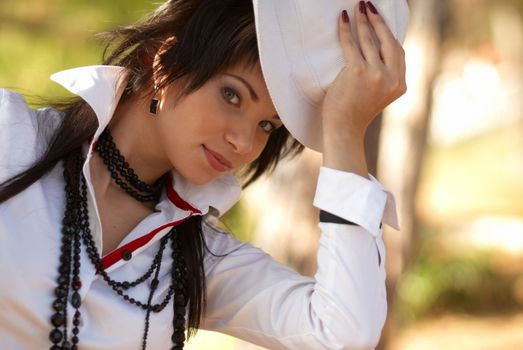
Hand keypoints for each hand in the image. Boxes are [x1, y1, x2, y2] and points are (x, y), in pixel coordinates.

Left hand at [322, 1, 405, 175]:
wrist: (344, 129)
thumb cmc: (356, 112)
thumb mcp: (379, 95)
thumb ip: (384, 77)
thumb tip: (376, 51)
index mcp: (400, 84)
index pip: (398, 52)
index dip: (389, 34)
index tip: (381, 21)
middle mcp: (391, 78)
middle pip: (387, 41)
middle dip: (378, 20)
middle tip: (369, 6)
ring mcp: (376, 74)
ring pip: (368, 40)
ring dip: (362, 21)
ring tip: (357, 8)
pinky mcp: (357, 71)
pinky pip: (350, 44)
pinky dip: (345, 29)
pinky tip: (343, 18)